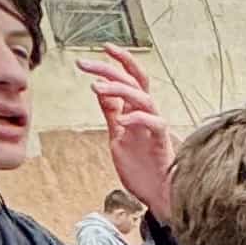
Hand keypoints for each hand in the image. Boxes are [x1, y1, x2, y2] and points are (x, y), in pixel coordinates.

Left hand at [76, 44, 174, 218]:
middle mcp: (147, 114)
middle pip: (135, 81)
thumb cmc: (141, 168)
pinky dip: (138, 118)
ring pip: (142, 97)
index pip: (131, 78)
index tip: (103, 48)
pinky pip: (154, 123)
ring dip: (119, 89)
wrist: (158, 196)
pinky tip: (122, 120)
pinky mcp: (161, 143)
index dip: (120, 62)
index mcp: (137, 111)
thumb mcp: (118, 136)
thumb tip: (100, 89)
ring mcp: (154, 128)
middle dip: (111, 68)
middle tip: (85, 62)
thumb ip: (111, 112)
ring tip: (96, 87)